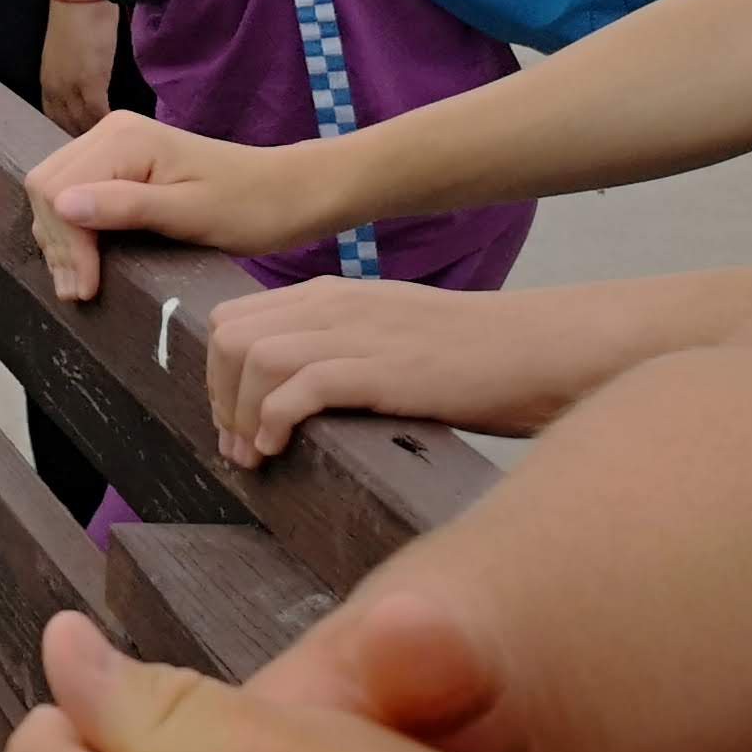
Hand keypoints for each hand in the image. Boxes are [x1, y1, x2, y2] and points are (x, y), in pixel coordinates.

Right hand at [21, 113, 338, 301]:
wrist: (290, 194)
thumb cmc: (251, 207)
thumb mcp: (192, 214)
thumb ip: (126, 207)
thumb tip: (62, 205)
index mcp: (124, 138)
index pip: (57, 189)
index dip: (64, 243)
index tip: (84, 289)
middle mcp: (110, 132)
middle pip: (47, 187)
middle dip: (57, 242)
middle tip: (79, 292)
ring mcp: (114, 145)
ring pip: (55, 192)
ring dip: (61, 240)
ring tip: (80, 284)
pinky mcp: (121, 163)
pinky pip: (75, 194)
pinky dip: (73, 230)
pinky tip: (87, 261)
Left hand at [41, 0, 118, 134]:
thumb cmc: (78, 18)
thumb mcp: (69, 55)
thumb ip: (73, 75)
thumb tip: (87, 91)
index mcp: (47, 81)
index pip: (55, 118)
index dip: (70, 132)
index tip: (86, 143)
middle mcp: (54, 88)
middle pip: (67, 125)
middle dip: (83, 139)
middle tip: (102, 149)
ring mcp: (70, 86)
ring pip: (82, 123)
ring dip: (97, 136)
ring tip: (114, 146)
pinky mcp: (90, 81)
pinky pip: (98, 113)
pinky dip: (107, 125)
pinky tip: (119, 131)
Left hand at [206, 281, 587, 469]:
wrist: (534, 349)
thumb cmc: (469, 354)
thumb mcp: (386, 332)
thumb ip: (339, 345)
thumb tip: (290, 390)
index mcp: (328, 296)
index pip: (232, 319)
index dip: (217, 373)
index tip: (232, 419)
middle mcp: (331, 306)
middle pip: (229, 337)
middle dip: (218, 395)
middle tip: (237, 445)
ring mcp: (355, 334)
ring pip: (253, 357)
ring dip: (239, 413)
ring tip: (253, 455)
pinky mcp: (380, 369)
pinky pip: (297, 386)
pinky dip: (272, 418)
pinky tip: (277, 447)